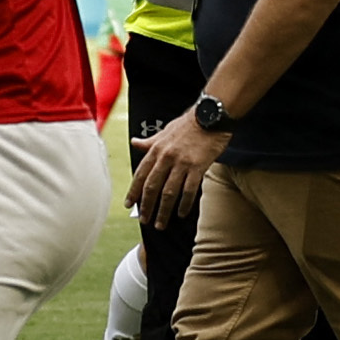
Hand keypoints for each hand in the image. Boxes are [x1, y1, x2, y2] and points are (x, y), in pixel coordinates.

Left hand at [130, 110, 229, 227]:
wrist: (210, 116)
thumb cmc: (188, 124)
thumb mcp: (164, 131)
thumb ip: (150, 141)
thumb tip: (135, 143)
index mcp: (156, 149)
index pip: (141, 174)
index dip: (133, 191)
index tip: (129, 204)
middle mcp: (166, 157)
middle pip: (152, 187)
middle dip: (147, 206)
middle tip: (144, 220)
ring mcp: (182, 163)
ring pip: (169, 192)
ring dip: (163, 211)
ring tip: (160, 224)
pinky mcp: (198, 167)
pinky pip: (189, 190)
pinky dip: (184, 204)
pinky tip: (182, 214)